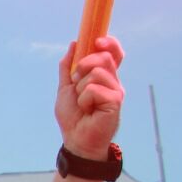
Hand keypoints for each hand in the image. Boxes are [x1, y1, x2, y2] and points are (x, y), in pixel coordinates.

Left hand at [56, 37, 124, 159]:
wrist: (76, 139)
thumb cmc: (73, 117)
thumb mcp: (65, 87)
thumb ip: (68, 67)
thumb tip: (74, 43)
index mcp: (104, 77)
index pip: (113, 53)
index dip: (109, 43)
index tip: (97, 41)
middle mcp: (113, 82)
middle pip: (103, 57)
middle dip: (84, 66)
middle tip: (77, 84)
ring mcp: (116, 91)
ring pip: (96, 72)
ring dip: (81, 88)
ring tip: (83, 103)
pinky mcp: (115, 101)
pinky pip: (94, 89)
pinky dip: (84, 99)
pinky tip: (88, 110)